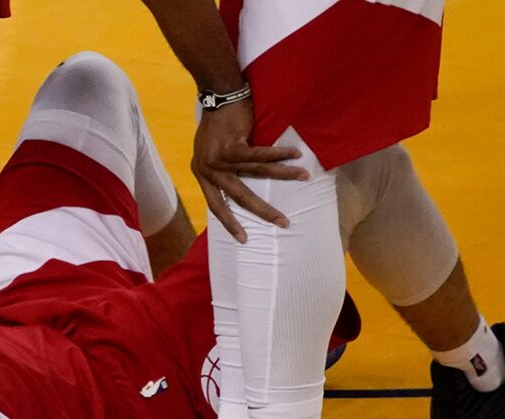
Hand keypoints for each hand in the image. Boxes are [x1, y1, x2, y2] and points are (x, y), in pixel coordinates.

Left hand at [192, 101, 308, 241]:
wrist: (217, 94)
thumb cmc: (218, 121)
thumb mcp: (211, 149)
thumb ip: (221, 167)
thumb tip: (239, 183)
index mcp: (201, 173)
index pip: (215, 204)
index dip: (229, 222)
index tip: (243, 238)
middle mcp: (207, 169)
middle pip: (238, 197)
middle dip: (263, 211)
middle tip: (283, 223)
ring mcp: (218, 159)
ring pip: (256, 173)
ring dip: (283, 175)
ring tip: (304, 177)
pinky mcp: (231, 146)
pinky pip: (259, 156)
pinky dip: (279, 155)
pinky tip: (295, 157)